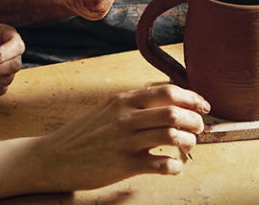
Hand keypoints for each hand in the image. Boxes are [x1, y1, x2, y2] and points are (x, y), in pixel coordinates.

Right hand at [37, 84, 209, 191]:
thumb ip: (134, 103)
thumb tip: (167, 101)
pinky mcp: (124, 165)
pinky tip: (174, 167)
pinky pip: (160, 165)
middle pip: (174, 112)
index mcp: (123, 100)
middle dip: (195, 120)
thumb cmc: (84, 134)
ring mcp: (125, 141)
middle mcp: (125, 117)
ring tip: (189, 147)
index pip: (167, 91)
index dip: (192, 97)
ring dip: (189, 142)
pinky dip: (175, 167)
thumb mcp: (108, 108)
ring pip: (171, 136)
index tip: (203, 105)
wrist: (55, 156)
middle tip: (199, 128)